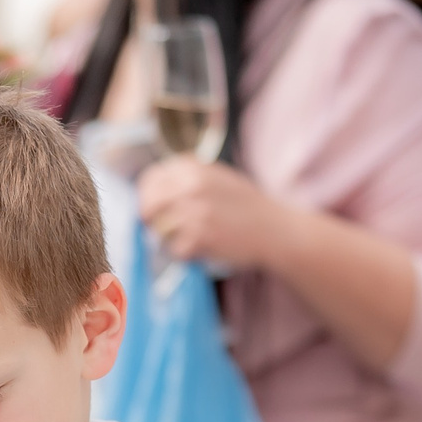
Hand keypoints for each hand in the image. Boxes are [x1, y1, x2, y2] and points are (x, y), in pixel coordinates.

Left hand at [138, 157, 291, 271]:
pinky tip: (202, 248)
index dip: (147, 196)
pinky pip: (174, 250)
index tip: (154, 208)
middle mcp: (190, 187)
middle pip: (148, 206)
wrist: (274, 229)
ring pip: (159, 231)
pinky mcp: (199, 238)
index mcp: (192, 168)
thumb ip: (186, 177)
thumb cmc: (245, 205)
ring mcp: (194, 213)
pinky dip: (185, 253)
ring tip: (189, 238)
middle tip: (163, 229)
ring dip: (169, 239)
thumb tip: (152, 190)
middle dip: (151, 220)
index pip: (150, 179)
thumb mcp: (217, 176)